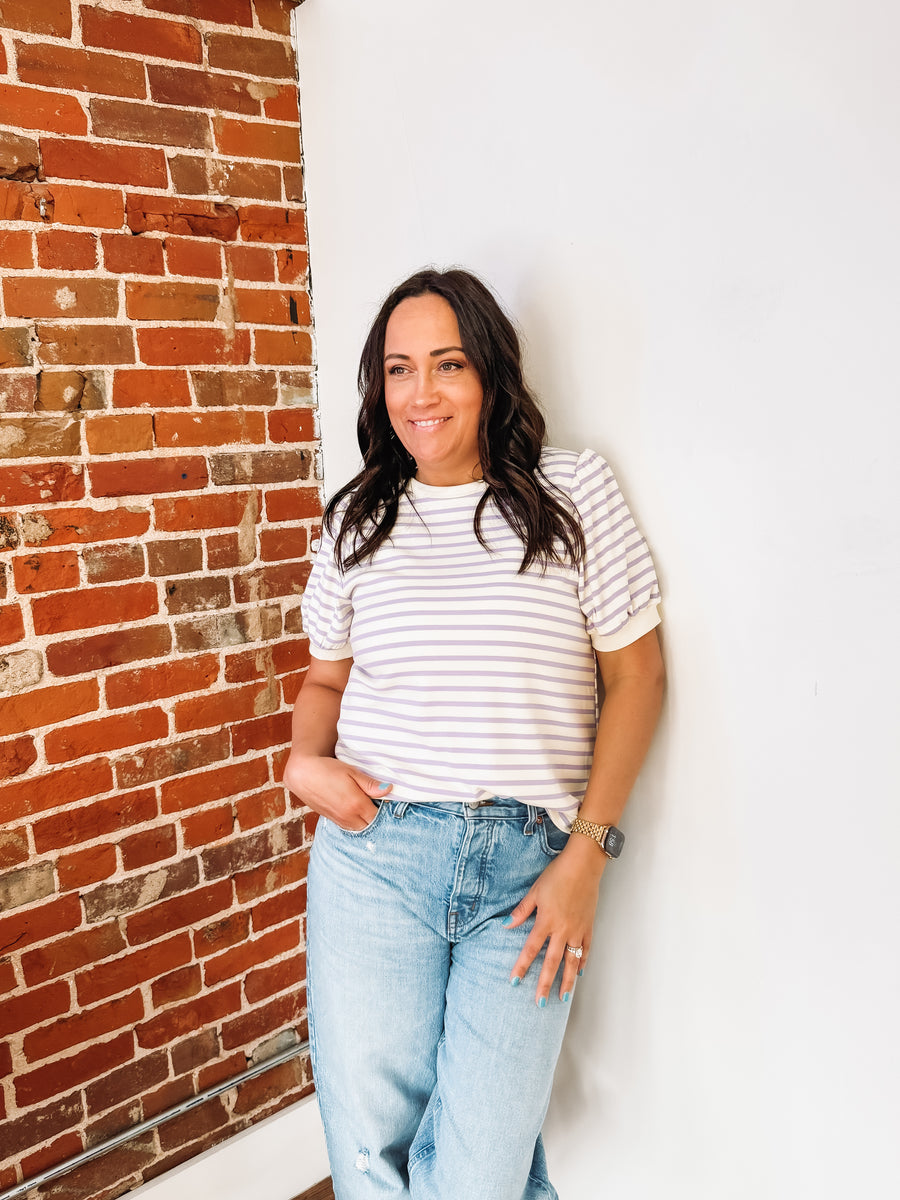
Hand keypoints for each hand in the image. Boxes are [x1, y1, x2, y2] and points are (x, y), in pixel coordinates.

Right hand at [282, 753, 391, 830]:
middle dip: (377, 818)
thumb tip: (388, 789)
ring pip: (359, 829)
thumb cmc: (328, 769)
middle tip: (380, 805)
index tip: (389, 802)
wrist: (302, 774)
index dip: (386, 811)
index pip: (379, 816)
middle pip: (370, 825)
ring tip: (368, 808)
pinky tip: (356, 811)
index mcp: (356, 804)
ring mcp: (338, 820)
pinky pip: (348, 827)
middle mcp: (348, 816)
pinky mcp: (331, 820)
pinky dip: (356, 823)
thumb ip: (370, 784)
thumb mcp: (351, 772)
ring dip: (366, 822)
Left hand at [504, 836, 605, 1004]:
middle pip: (552, 963)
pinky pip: (586, 950)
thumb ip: (522, 911)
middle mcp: (563, 930)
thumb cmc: (557, 875)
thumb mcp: (535, 891)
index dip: (522, 967)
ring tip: (562, 998)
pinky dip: (582, 962)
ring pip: (572, 962)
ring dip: (566, 981)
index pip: (531, 950)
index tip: (514, 982)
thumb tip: (507, 925)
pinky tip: (578, 973)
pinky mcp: (589, 927)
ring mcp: (578, 930)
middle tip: (539, 1003)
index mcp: (547, 921)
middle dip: (544, 984)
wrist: (584, 865)